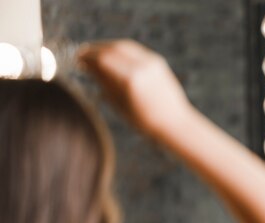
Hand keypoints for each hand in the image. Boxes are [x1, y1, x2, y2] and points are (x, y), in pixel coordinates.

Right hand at [78, 40, 192, 137]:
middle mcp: (142, 67)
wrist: (175, 123)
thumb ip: (104, 83)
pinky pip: (135, 50)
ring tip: (95, 54)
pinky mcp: (158, 62)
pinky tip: (112, 56)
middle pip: (113, 48)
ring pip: (124, 45)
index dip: (87, 56)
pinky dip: (121, 49)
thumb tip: (87, 66)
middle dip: (95, 49)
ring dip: (107, 46)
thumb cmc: (144, 121)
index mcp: (130, 80)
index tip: (77, 59)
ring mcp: (152, 62)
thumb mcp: (119, 104)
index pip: (103, 58)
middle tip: (82, 54)